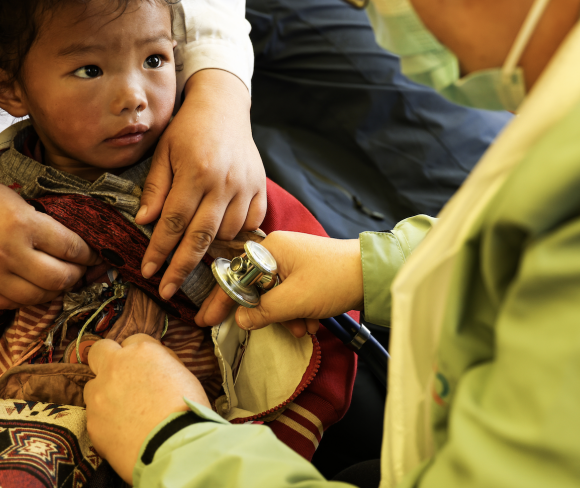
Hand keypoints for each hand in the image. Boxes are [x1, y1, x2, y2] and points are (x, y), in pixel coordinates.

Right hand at [0, 173, 100, 307]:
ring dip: (55, 290)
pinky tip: (34, 286)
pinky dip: (30, 297)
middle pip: (59, 278)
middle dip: (77, 275)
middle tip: (80, 269)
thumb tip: (74, 245)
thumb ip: (43, 223)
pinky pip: (14, 304)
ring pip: (39, 297)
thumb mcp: (16, 199)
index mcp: (22, 223)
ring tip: (59, 279)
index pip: (70, 247)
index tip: (93, 255)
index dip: (88, 254)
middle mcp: (9, 253)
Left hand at [84, 334, 207, 481]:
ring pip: (92, 385)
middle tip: (120, 378)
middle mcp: (115, 366)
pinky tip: (121, 433)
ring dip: (104, 393)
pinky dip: (104, 421)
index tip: (143, 369)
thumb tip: (152, 364)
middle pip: (99, 350)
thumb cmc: (187, 412)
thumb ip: (162, 363)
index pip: (133, 341)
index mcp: (142, 352)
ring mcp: (99, 393)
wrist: (174, 448)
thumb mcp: (183, 375)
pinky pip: (94, 415)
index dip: (138, 356)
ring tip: (123, 413)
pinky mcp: (91, 420)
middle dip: (107, 360)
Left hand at [137, 69, 266, 301]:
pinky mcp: (260, 187)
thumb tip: (145, 221)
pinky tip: (220, 236)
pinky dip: (236, 235)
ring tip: (191, 253)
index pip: (174, 221)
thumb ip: (156, 188)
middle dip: (181, 268)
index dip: (159, 250)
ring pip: (227, 233)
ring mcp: (246, 186)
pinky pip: (251, 224)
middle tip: (166, 290)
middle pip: (201, 237)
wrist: (223, 105)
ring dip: (208, 249)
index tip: (148, 271)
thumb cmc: (188, 129)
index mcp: (196, 172)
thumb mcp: (163, 152)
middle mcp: (223, 182)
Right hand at [195, 231, 363, 332]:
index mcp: (270, 249)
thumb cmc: (334, 279)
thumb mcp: (294, 300)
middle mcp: (278, 251)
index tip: (206, 320)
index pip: (235, 276)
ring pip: (275, 295)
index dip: (221, 300)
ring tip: (305, 327)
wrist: (373, 274)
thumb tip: (242, 319)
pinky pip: (290, 295)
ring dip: (287, 317)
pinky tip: (313, 322)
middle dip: (268, 314)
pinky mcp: (306, 272)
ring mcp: (293, 261)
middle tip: (275, 328)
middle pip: (255, 288)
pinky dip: (298, 311)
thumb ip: (264, 311)